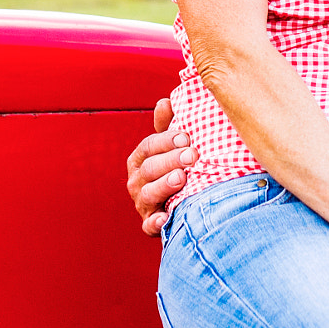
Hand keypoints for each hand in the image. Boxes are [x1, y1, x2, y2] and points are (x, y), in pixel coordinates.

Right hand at [126, 98, 196, 236]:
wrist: (186, 203)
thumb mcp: (173, 145)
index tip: (187, 137)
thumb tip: (166, 102)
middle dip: (170, 160)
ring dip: (164, 186)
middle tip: (192, 155)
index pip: (149, 146)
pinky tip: (166, 217)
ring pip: (148, 194)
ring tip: (181, 178)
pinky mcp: (150, 224)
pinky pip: (149, 225)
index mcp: (140, 159)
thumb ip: (169, 125)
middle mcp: (137, 180)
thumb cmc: (179, 167)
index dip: (166, 141)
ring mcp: (142, 203)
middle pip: (149, 169)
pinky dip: (156, 222)